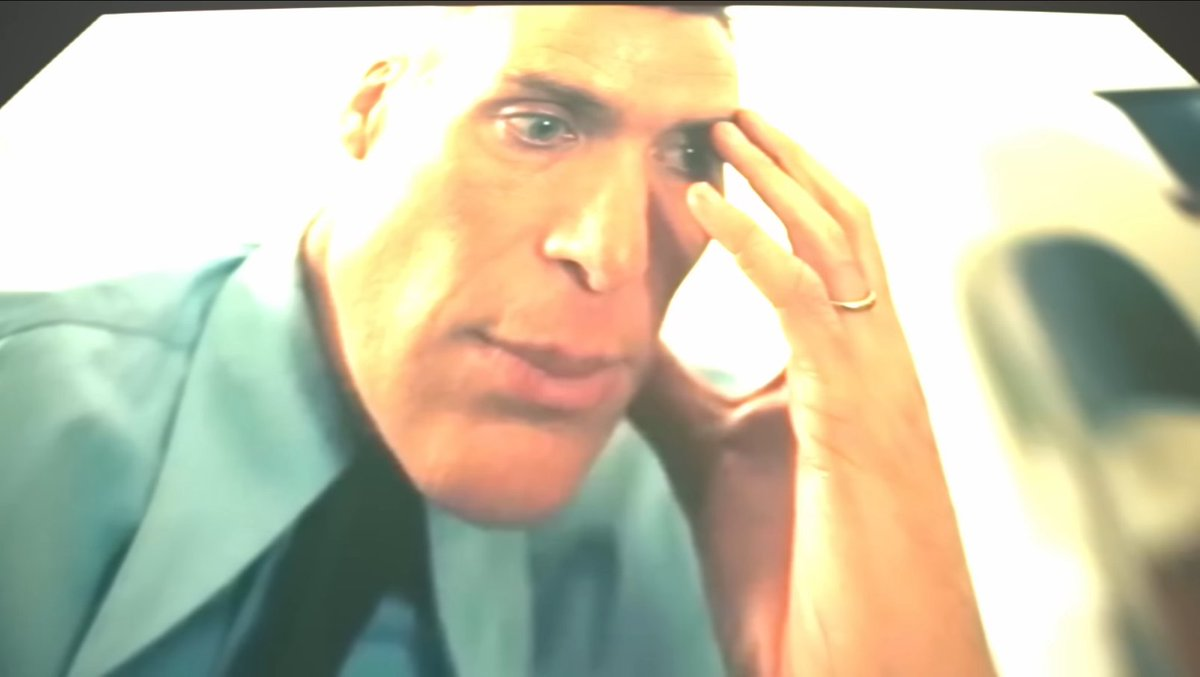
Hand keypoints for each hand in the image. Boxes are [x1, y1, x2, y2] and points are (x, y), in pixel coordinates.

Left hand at [629, 110, 992, 676]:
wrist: (855, 667)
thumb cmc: (795, 580)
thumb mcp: (710, 461)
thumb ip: (671, 394)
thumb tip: (616, 337)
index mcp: (844, 377)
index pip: (819, 258)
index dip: (772, 200)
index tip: (711, 158)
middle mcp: (875, 366)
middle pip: (844, 229)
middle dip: (788, 163)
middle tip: (731, 113)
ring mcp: (878, 387)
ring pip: (840, 245)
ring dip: (779, 179)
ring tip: (725, 131)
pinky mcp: (860, 418)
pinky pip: (807, 303)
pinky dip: (755, 244)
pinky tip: (704, 208)